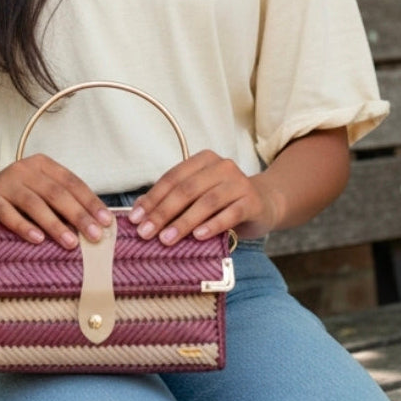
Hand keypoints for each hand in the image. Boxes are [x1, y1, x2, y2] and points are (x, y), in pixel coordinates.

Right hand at [0, 154, 111, 249]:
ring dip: (55, 224)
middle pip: (56, 193)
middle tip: (94, 236)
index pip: (72, 182)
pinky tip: (38, 239)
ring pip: (34, 204)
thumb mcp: (40, 191)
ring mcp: (6, 183)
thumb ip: (62, 202)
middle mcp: (25, 170)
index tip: (106, 221)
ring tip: (71, 243)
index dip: (90, 202)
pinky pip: (8, 214)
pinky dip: (24, 227)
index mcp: (43, 165)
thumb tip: (95, 224)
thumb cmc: (17, 198)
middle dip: (78, 215)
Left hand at [127, 150, 275, 245]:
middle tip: (146, 233)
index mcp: (203, 160)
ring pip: (207, 202)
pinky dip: (213, 225)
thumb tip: (138, 214)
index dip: (152, 198)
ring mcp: (239, 183)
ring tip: (166, 239)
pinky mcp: (252, 202)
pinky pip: (230, 213)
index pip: (172, 178)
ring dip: (184, 222)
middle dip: (163, 212)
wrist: (264, 203)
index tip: (135, 219)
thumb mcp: (197, 197)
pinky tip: (199, 236)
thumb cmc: (223, 202)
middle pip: (186, 189)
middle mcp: (222, 166)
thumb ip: (172, 200)